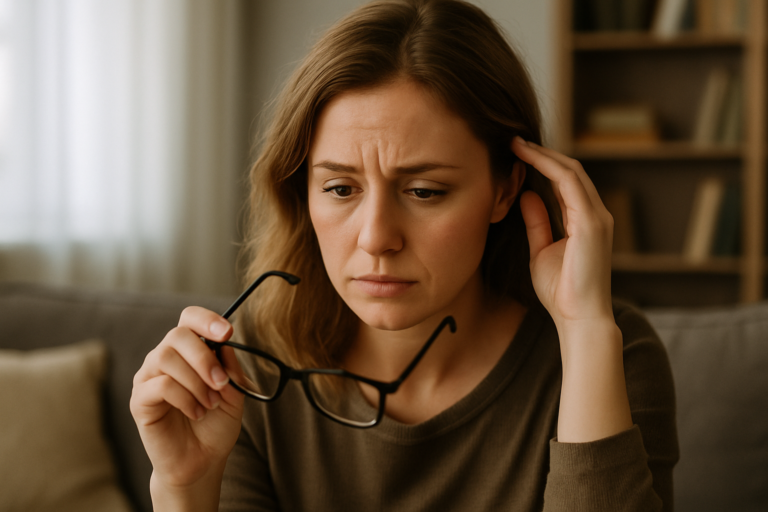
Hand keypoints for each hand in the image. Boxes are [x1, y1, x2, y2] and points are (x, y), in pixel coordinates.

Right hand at [130, 307, 244, 492]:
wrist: (202, 461)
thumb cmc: (216, 425)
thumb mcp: (235, 393)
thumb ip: (231, 368)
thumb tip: (225, 344)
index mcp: (188, 351)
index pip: (189, 319)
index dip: (206, 319)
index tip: (227, 332)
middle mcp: (165, 358)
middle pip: (177, 334)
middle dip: (203, 356)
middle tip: (221, 382)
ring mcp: (149, 378)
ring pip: (166, 357)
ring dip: (196, 381)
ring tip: (210, 403)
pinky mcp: (139, 400)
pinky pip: (160, 385)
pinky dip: (185, 398)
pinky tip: (196, 413)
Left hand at [513, 137, 613, 327]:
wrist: (579, 317)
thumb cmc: (561, 291)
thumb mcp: (541, 250)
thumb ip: (537, 222)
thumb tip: (527, 195)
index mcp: (586, 221)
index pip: (566, 182)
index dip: (543, 164)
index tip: (517, 153)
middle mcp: (596, 214)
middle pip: (570, 170)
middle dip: (542, 153)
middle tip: (514, 141)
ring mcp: (597, 217)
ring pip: (571, 171)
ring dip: (543, 155)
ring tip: (517, 144)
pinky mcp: (592, 222)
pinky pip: (569, 184)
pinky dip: (548, 167)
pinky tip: (528, 159)